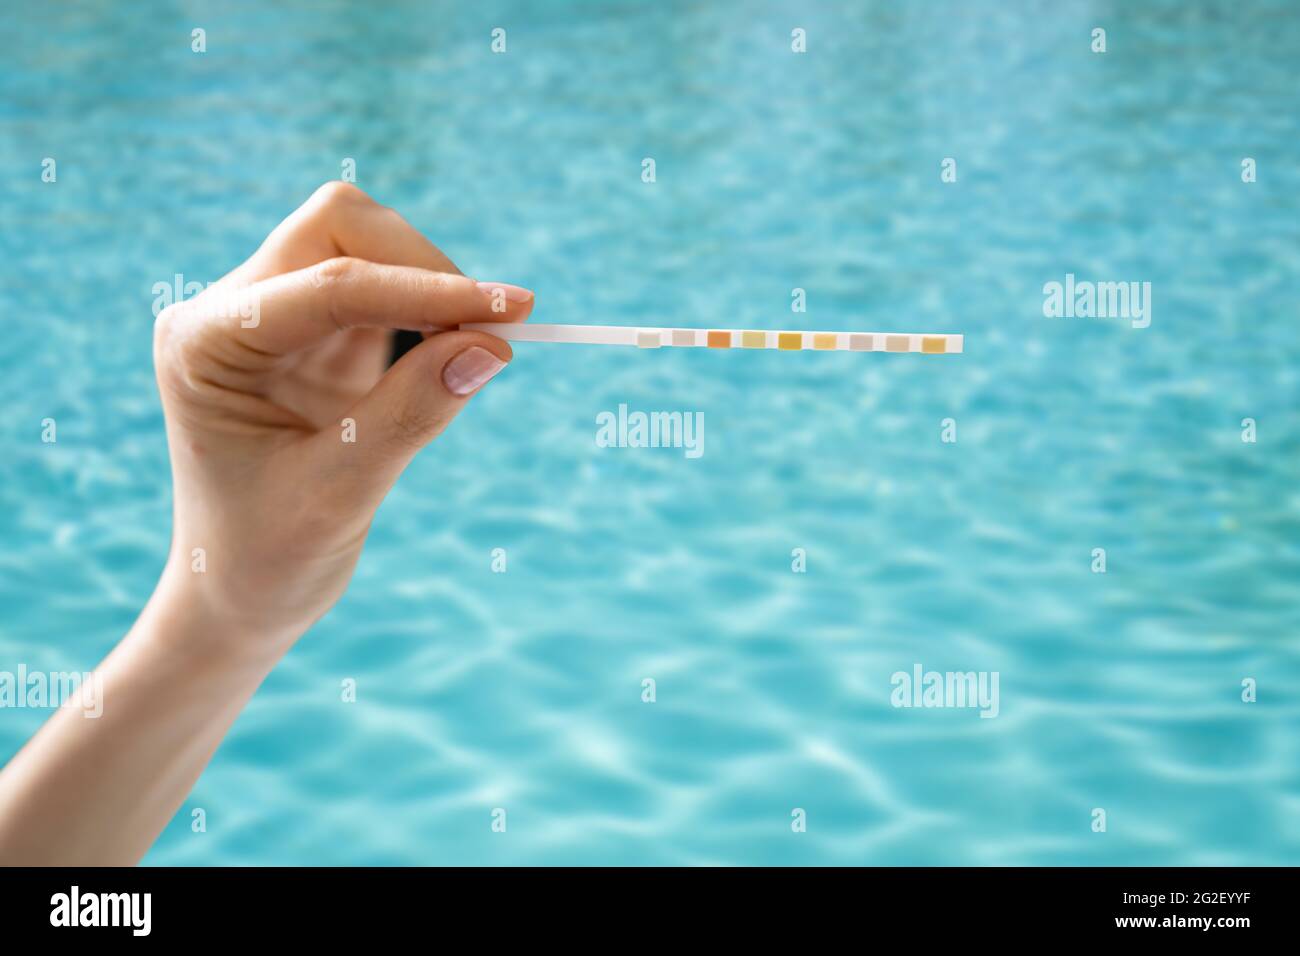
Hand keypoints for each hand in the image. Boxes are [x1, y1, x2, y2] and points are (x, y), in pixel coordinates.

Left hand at [153, 181, 532, 649]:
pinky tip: (448, 360)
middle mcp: (230, 312)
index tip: (514, 310)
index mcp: (206, 344)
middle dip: (424, 268)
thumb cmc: (268, 555)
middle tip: (495, 333)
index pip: (330, 286)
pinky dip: (428, 312)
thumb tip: (491, 348)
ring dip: (431, 287)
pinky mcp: (313, 331)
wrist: (239, 594)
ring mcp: (271, 315)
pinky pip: (385, 288)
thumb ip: (412, 414)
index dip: (428, 292)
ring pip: (366, 244)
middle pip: (340, 228)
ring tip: (476, 351)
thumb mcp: (341, 493)